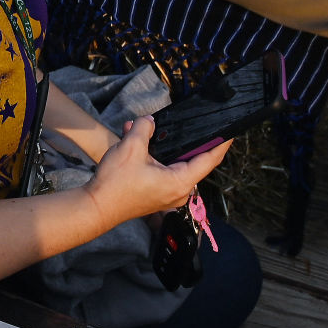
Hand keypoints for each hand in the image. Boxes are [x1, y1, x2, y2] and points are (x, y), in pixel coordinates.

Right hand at [82, 116, 231, 229]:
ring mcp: (168, 195)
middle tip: (188, 123)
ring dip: (162, 145)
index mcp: (179, 182)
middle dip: (184, 139)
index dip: (221, 143)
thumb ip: (144, 129)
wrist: (97, 206)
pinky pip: (163, 170)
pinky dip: (153, 156)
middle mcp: (178, 192)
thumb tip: (150, 121)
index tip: (230, 131)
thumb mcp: (131, 148)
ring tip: (144, 129)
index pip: (209, 160)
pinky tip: (135, 140)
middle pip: (192, 161)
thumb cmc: (116, 184)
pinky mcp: (157, 194)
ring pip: (173, 164)